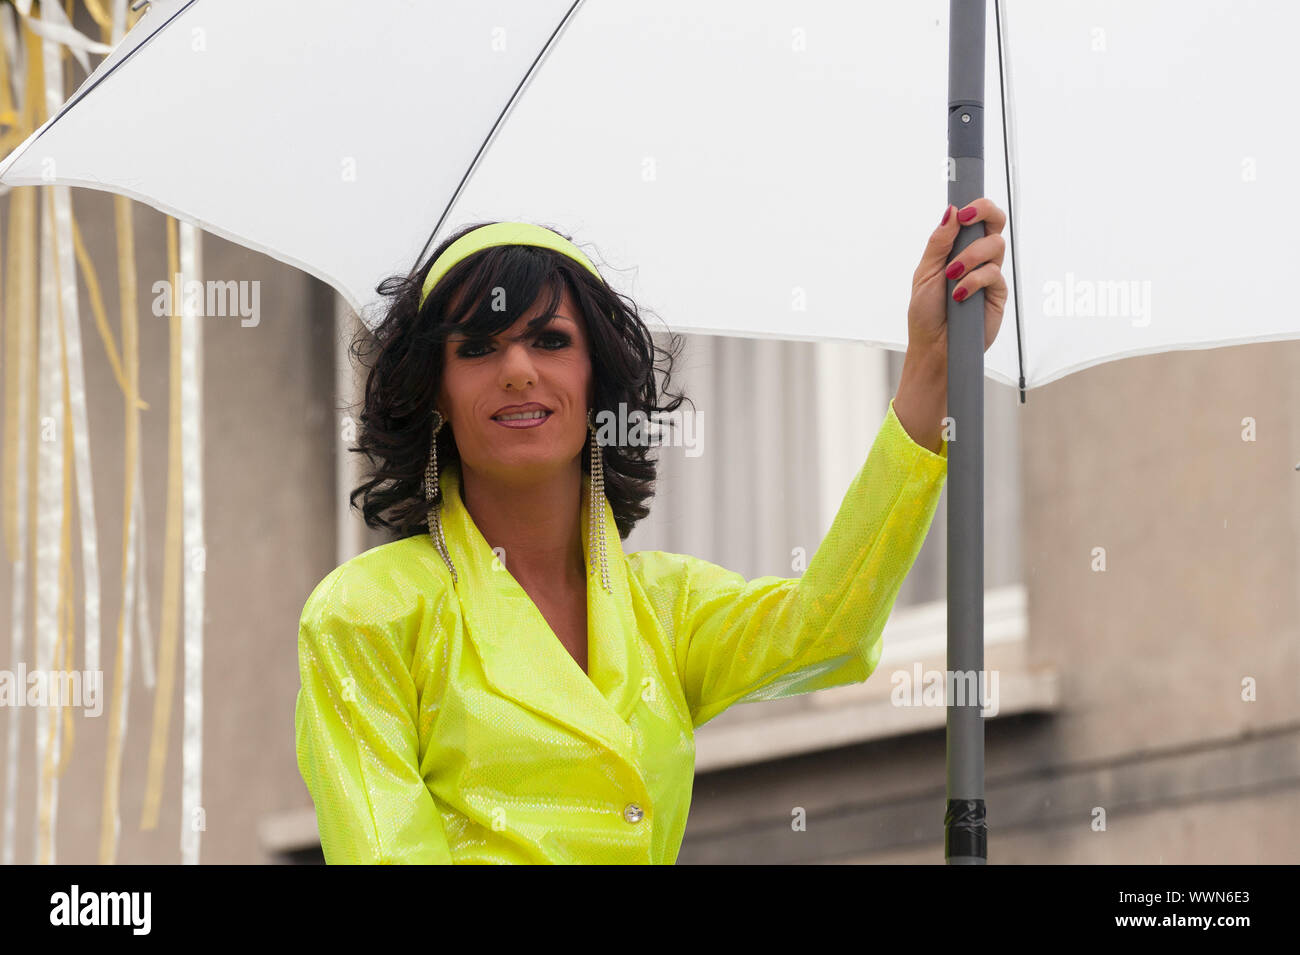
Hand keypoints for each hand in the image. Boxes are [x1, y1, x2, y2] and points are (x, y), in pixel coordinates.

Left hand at [907, 198, 1007, 359]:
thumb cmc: (926, 312)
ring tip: (951, 274)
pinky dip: (974, 281)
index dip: (975, 206)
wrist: (933, 346)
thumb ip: (938, 243)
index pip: (974, 218)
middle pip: (996, 221)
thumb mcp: (925, 273)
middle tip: (966, 219)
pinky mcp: (998, 292)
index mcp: (957, 248)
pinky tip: (959, 295)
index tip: (962, 210)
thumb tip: (951, 211)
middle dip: (985, 212)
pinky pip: (993, 273)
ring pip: (995, 245)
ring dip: (970, 255)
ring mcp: (989, 273)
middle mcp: (977, 257)